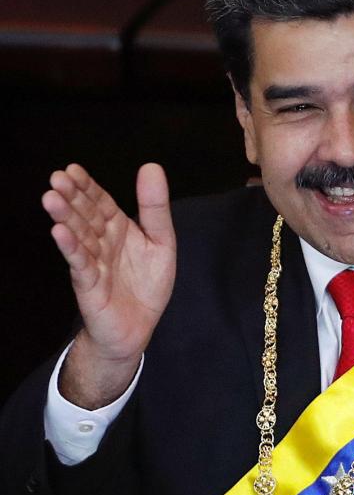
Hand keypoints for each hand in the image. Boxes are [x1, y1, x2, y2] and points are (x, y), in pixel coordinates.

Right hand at [42, 163, 175, 407]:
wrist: (138, 327)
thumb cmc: (147, 284)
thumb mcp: (161, 241)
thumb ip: (155, 207)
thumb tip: (151, 166)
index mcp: (118, 227)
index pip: (100, 201)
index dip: (87, 186)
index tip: (72, 169)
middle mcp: (102, 241)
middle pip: (85, 215)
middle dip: (72, 196)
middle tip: (57, 178)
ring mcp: (93, 262)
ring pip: (78, 236)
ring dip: (65, 217)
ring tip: (51, 199)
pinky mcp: (90, 285)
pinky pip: (80, 263)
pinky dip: (71, 248)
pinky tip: (59, 233)